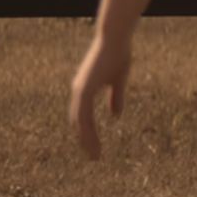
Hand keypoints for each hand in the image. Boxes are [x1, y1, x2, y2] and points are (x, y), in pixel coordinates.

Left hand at [70, 33, 131, 160]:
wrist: (114, 38)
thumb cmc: (118, 54)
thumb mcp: (118, 80)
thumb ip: (116, 97)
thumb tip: (115, 115)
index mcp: (85, 89)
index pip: (82, 116)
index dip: (88, 132)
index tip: (95, 146)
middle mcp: (79, 91)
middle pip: (77, 122)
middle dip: (85, 140)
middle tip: (93, 158)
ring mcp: (80, 90)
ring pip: (79, 122)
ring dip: (87, 140)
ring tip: (95, 156)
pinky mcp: (85, 89)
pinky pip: (84, 115)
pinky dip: (88, 131)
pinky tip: (94, 142)